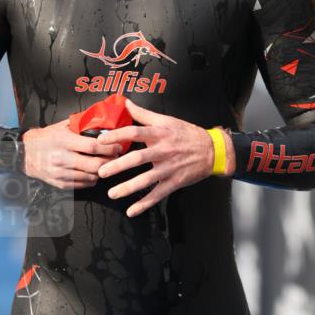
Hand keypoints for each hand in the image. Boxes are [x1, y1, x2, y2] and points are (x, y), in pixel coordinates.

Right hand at [22, 119, 122, 188]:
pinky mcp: (59, 184)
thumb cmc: (47, 137)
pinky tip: (94, 173)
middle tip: (117, 158)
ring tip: (107, 165)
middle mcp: (62, 158)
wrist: (25, 154)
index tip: (119, 146)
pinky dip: (92, 180)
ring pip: (91, 177)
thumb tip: (104, 123)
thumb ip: (82, 126)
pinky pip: (83, 185)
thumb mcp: (62, 126)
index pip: (93, 147)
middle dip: (110, 162)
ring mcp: (60, 173)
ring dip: (102, 172)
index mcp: (64, 141)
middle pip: (95, 165)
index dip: (110, 148)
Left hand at [96, 99, 235, 216]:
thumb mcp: (167, 120)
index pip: (135, 132)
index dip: (117, 136)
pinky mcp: (175, 182)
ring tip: (113, 193)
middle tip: (101, 171)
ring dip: (128, 187)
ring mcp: (170, 168)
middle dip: (118, 165)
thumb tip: (126, 103)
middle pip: (138, 158)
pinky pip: (158, 194)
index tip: (101, 141)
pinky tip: (132, 211)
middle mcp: (164, 151)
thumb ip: (144, 114)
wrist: (213, 150)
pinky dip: (145, 204)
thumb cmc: (187, 134)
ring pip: (147, 179)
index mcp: (160, 134)